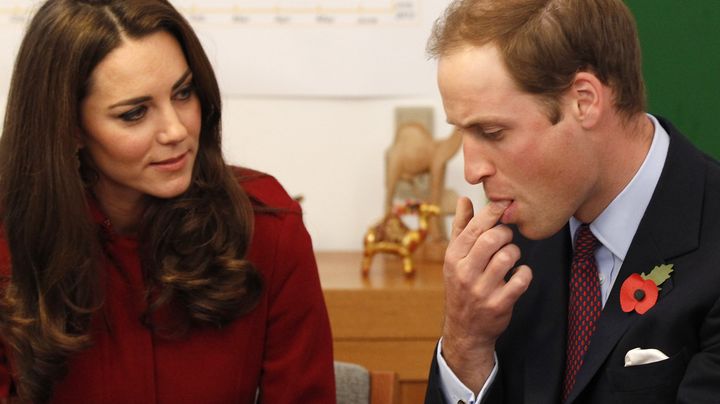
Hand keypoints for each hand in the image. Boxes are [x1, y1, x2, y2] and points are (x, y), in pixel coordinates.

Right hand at [441, 197, 532, 392]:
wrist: (465, 329)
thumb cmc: (461, 285)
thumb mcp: (455, 257)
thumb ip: (461, 227)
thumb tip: (463, 200)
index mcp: (453, 258)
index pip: (474, 228)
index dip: (492, 213)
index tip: (504, 206)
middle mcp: (464, 273)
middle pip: (492, 239)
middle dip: (506, 234)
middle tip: (507, 238)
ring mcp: (481, 290)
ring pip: (508, 257)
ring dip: (515, 254)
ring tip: (511, 258)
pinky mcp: (499, 304)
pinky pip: (521, 279)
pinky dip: (524, 274)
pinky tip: (518, 275)